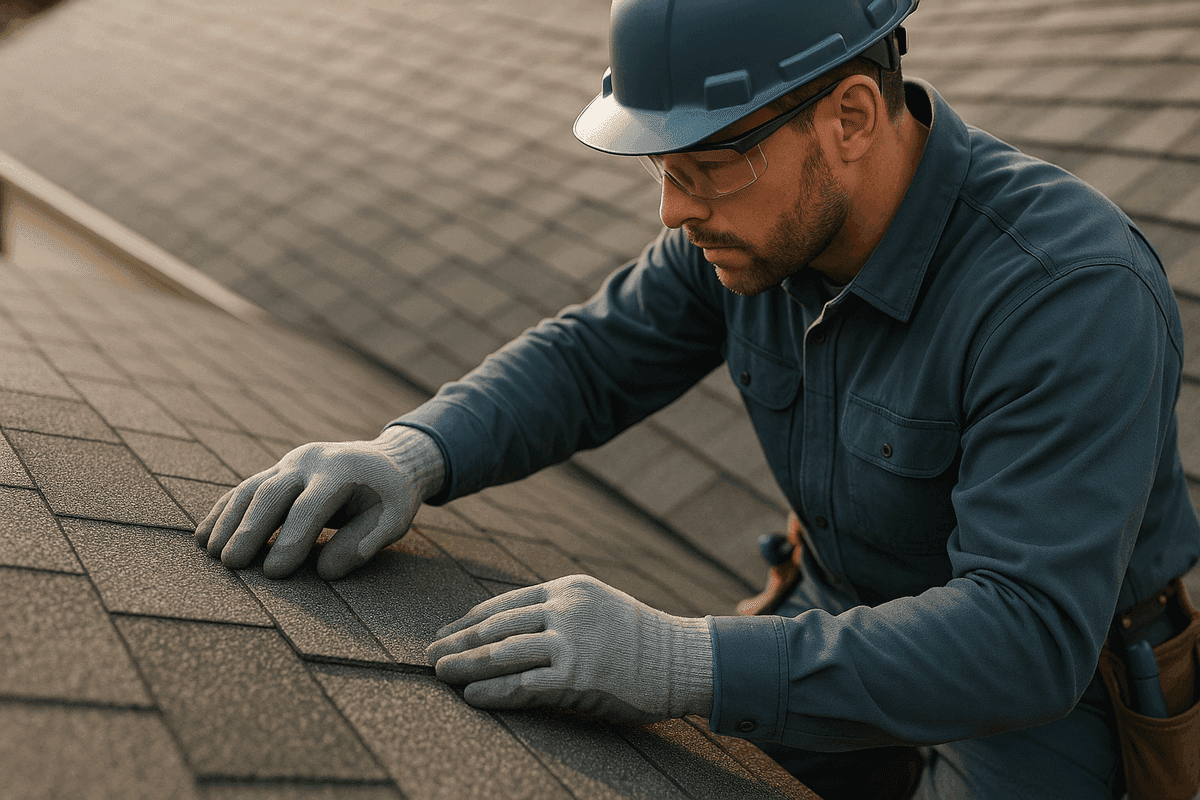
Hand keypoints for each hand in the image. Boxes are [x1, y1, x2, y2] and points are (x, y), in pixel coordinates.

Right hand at [195, 426, 444, 579]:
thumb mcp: (392, 518)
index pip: (310, 506)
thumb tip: (326, 572)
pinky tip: (203, 535)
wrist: (387, 459)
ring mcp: (290, 462)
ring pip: (252, 488)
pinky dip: (223, 512)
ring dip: (228, 520)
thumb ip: (364, 543)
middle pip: (272, 492)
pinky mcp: (277, 470)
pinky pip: (245, 489)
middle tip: (231, 563)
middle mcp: (310, 461)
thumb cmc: (390, 496)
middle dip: (250, 529)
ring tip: (211, 553)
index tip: (274, 573)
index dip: (291, 539)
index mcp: (341, 471)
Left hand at [426, 574, 712, 723]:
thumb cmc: (640, 638)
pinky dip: (492, 691)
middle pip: (496, 626)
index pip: (505, 603)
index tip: (446, 633)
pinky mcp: (576, 677)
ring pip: (502, 654)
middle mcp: (565, 609)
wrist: (681, 659)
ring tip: (440, 675)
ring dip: (465, 666)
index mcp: (567, 589)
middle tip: (429, 655)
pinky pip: (523, 685)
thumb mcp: (597, 606)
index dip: (469, 620)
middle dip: (458, 642)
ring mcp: (571, 643)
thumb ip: (559, 611)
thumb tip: (514, 628)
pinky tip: (472, 696)